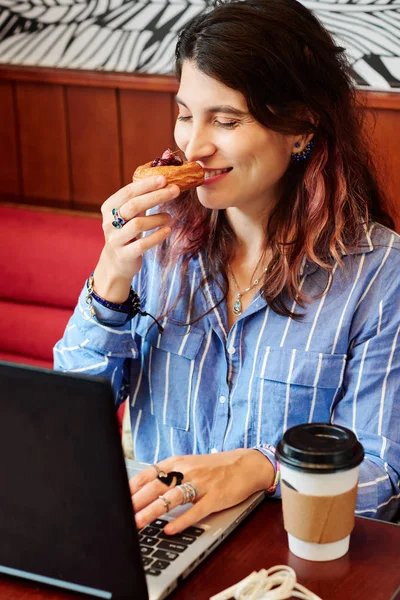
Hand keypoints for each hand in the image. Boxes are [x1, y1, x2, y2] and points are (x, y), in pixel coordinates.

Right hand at [93, 175, 179, 301]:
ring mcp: (115, 240)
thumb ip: (139, 199)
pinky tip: (168, 230)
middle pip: (133, 205)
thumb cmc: (127, 232)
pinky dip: (157, 236)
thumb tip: (163, 180)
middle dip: (156, 196)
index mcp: (109, 208)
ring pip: (138, 225)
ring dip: (158, 218)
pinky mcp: (124, 255)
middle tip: (175, 190)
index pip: (128, 192)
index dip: (146, 184)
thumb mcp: (129, 214)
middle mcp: (109, 223)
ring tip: (170, 217)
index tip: (164, 179)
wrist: (117, 262)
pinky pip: (142, 244)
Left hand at [129, 449, 273, 534]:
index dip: (132, 486)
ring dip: (153, 511)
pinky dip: (181, 520)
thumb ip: (169, 475)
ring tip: (137, 522)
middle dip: (136, 501)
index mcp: (178, 462)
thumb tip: (144, 490)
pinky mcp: (216, 497)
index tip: (117, 498)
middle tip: (121, 514)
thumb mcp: (189, 465)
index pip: (149, 473)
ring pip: (172, 497)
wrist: (247, 465)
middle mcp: (187, 470)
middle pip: (157, 486)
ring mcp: (202, 483)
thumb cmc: (215, 468)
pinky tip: (169, 529)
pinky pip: (196, 510)